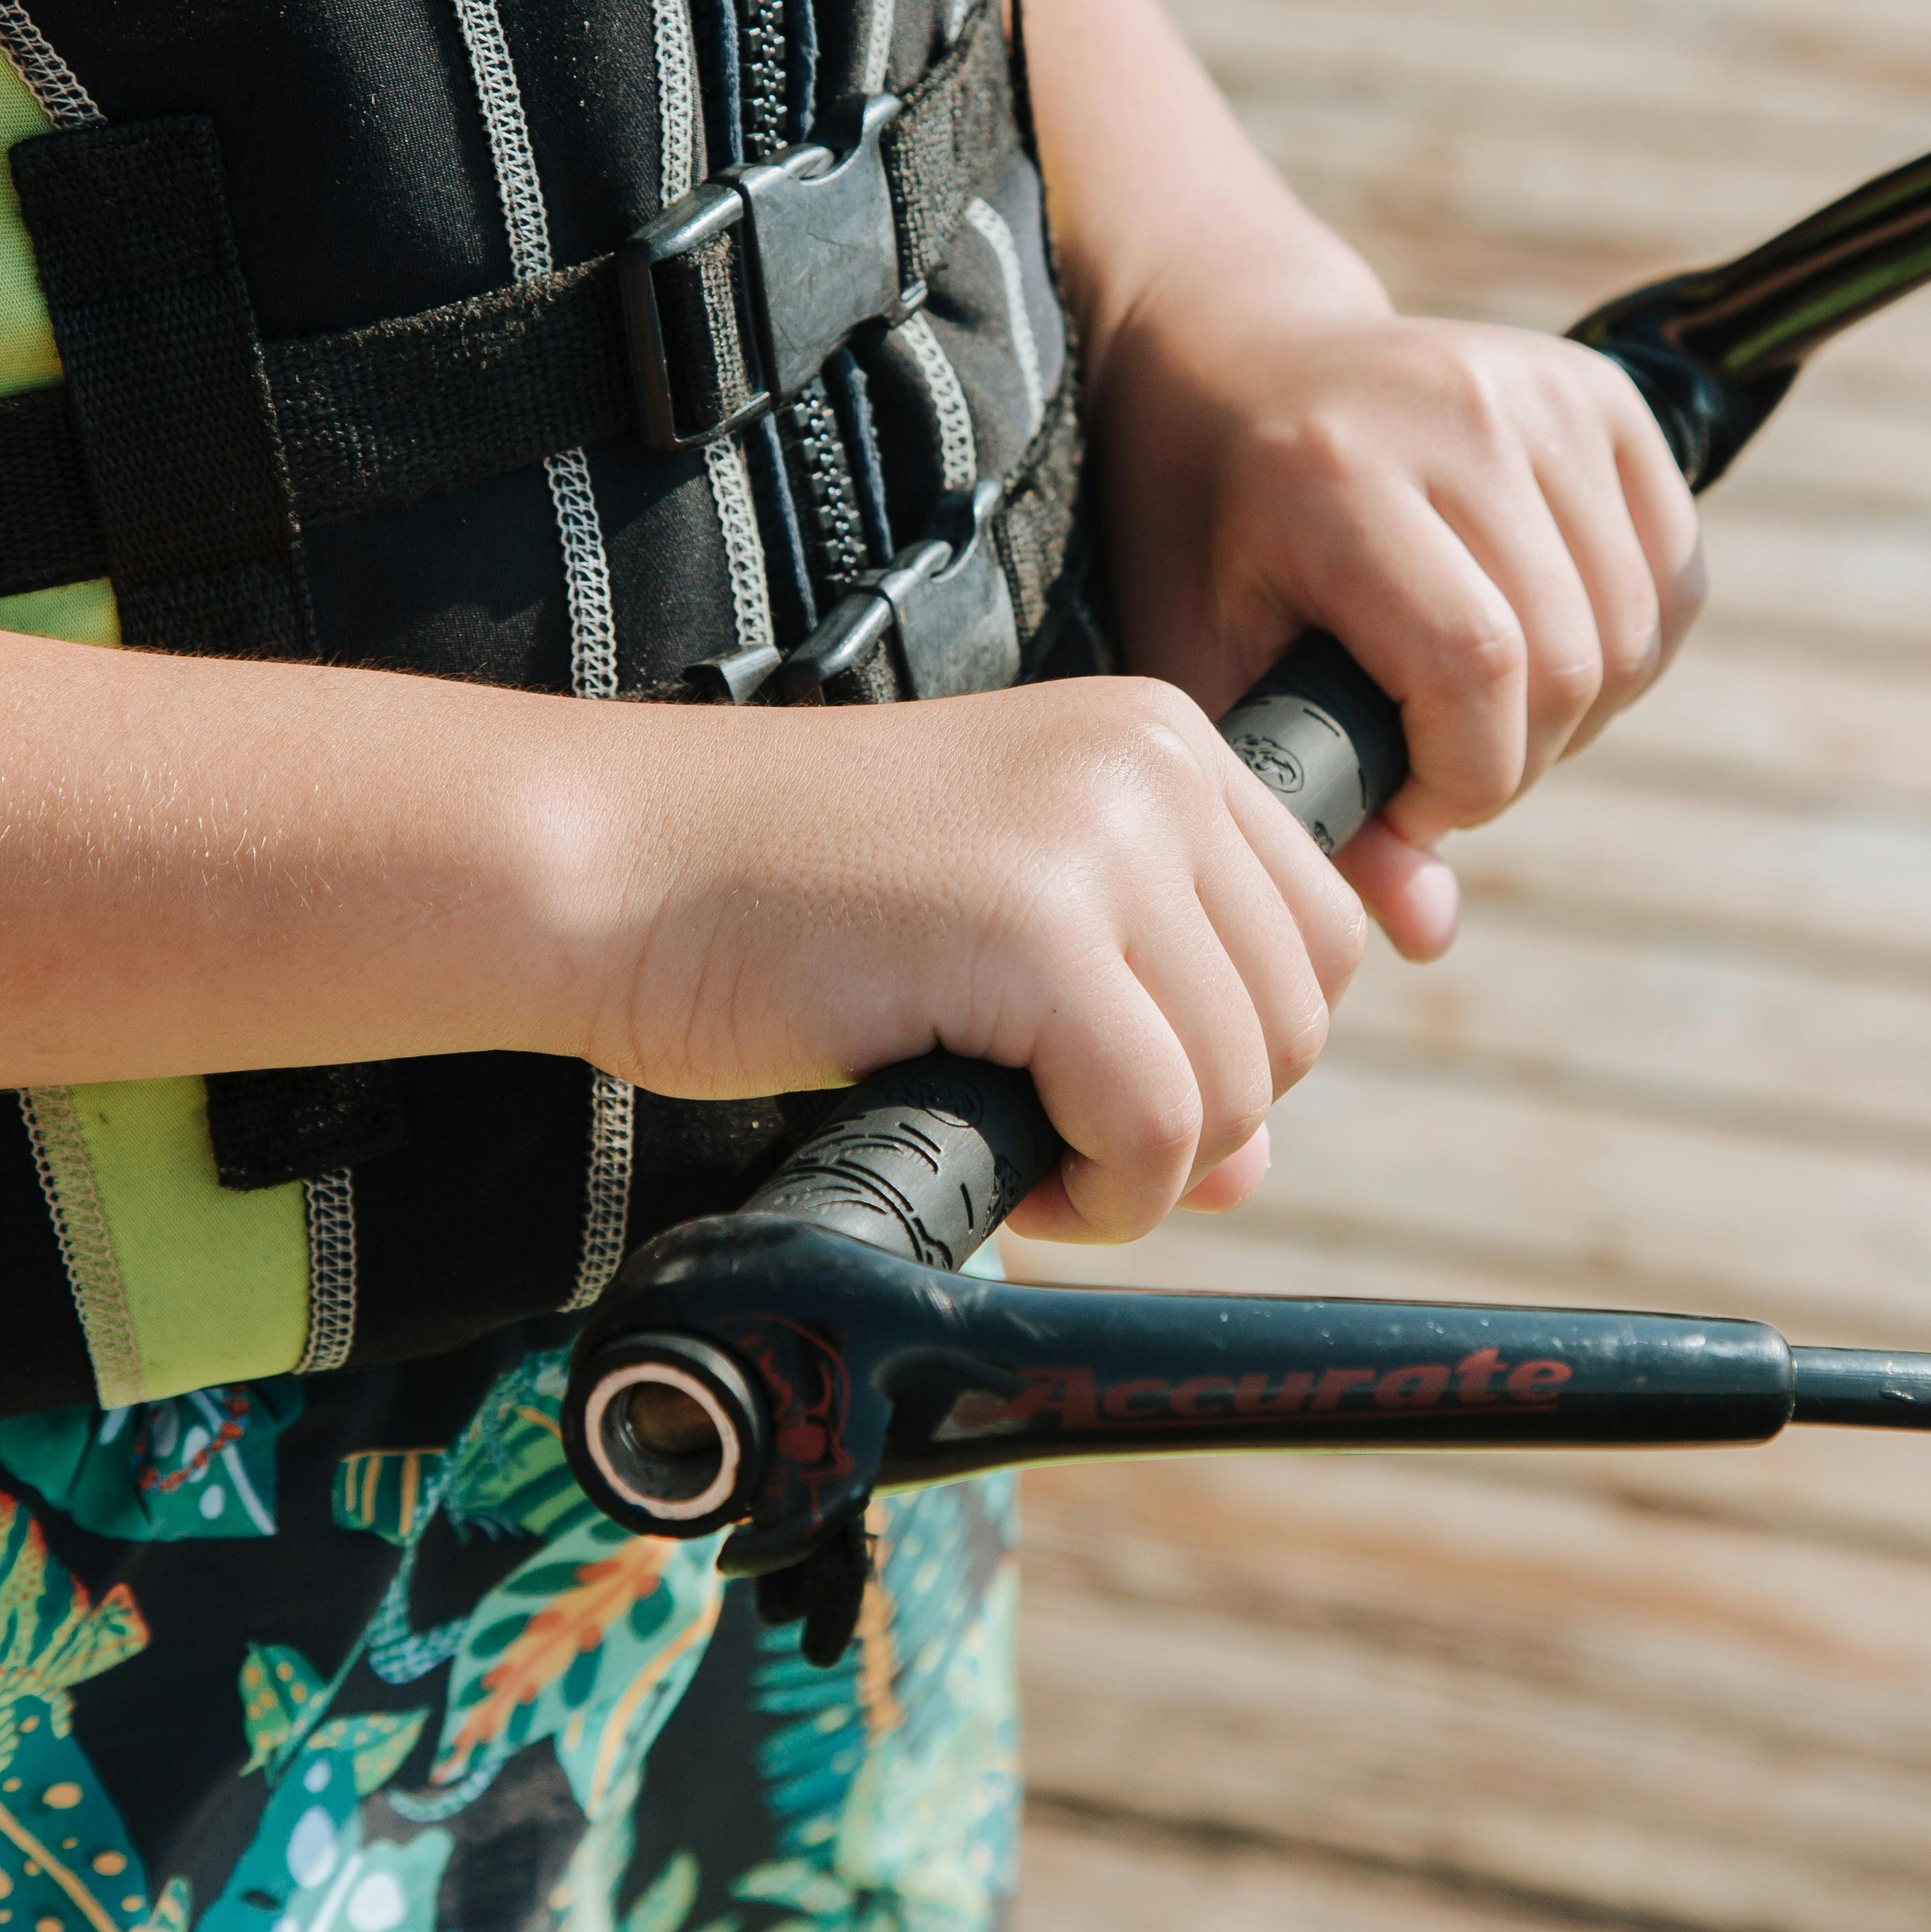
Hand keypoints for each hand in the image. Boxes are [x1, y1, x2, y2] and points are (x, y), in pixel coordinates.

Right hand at [573, 679, 1364, 1237]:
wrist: (615, 863)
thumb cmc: (785, 903)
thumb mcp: (1004, 925)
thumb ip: (1146, 1015)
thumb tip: (1250, 1169)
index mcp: (1158, 736)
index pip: (1315, 935)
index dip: (1231, 1046)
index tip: (1102, 1076)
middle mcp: (1152, 765)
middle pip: (1298, 1018)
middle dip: (1194, 1116)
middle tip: (1052, 1129)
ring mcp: (1100, 840)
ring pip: (1242, 1085)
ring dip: (1143, 1166)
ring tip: (1019, 1143)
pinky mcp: (1036, 933)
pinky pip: (1156, 1129)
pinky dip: (1102, 1195)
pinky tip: (1013, 1172)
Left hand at [1092, 285, 1705, 961]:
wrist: (1232, 356)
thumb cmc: (1199, 531)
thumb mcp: (1206, 664)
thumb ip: (1302, 795)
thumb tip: (1427, 933)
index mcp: (1340, 474)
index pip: (1479, 667)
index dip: (1462, 780)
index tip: (1403, 807)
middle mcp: (1459, 412)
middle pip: (1568, 663)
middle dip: (1510, 763)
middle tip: (1430, 766)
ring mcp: (1543, 391)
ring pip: (1634, 634)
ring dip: (1571, 717)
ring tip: (1472, 710)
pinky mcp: (1604, 392)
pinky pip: (1673, 578)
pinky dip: (1625, 652)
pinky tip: (1535, 652)